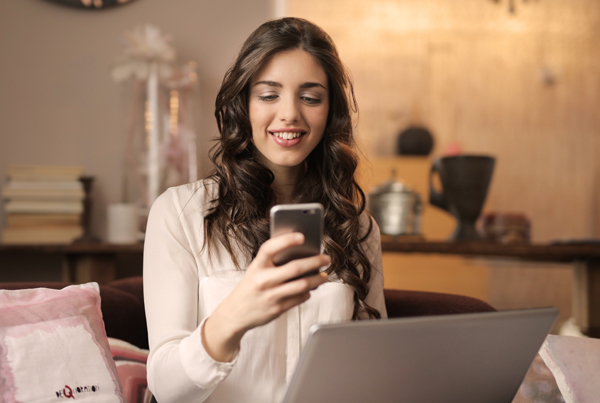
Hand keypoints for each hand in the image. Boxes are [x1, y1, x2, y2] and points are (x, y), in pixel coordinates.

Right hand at [202, 232, 329, 361]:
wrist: (235, 313)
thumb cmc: (250, 287)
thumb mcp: (255, 270)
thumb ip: (272, 262)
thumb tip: (300, 253)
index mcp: (256, 266)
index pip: (270, 248)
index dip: (286, 240)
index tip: (302, 236)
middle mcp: (262, 280)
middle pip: (294, 268)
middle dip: (315, 262)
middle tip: (326, 258)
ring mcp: (270, 296)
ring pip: (302, 285)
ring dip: (317, 279)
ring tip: (324, 275)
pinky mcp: (277, 309)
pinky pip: (300, 298)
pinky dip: (308, 292)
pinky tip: (310, 288)